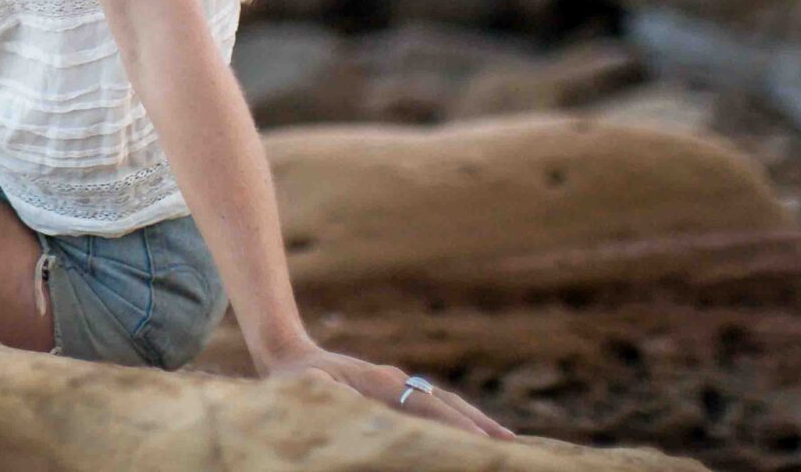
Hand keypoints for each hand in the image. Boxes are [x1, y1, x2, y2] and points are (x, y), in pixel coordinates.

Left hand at [260, 343, 517, 441]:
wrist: (288, 356)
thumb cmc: (292, 380)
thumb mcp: (302, 387)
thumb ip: (322, 391)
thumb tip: (338, 392)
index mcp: (377, 382)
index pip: (424, 405)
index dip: (453, 423)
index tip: (481, 439)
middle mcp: (394, 381)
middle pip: (444, 402)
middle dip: (477, 423)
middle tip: (512, 446)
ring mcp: (398, 384)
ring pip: (444, 402)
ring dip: (473, 421)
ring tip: (506, 443)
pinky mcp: (395, 391)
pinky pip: (434, 405)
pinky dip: (457, 418)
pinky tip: (473, 436)